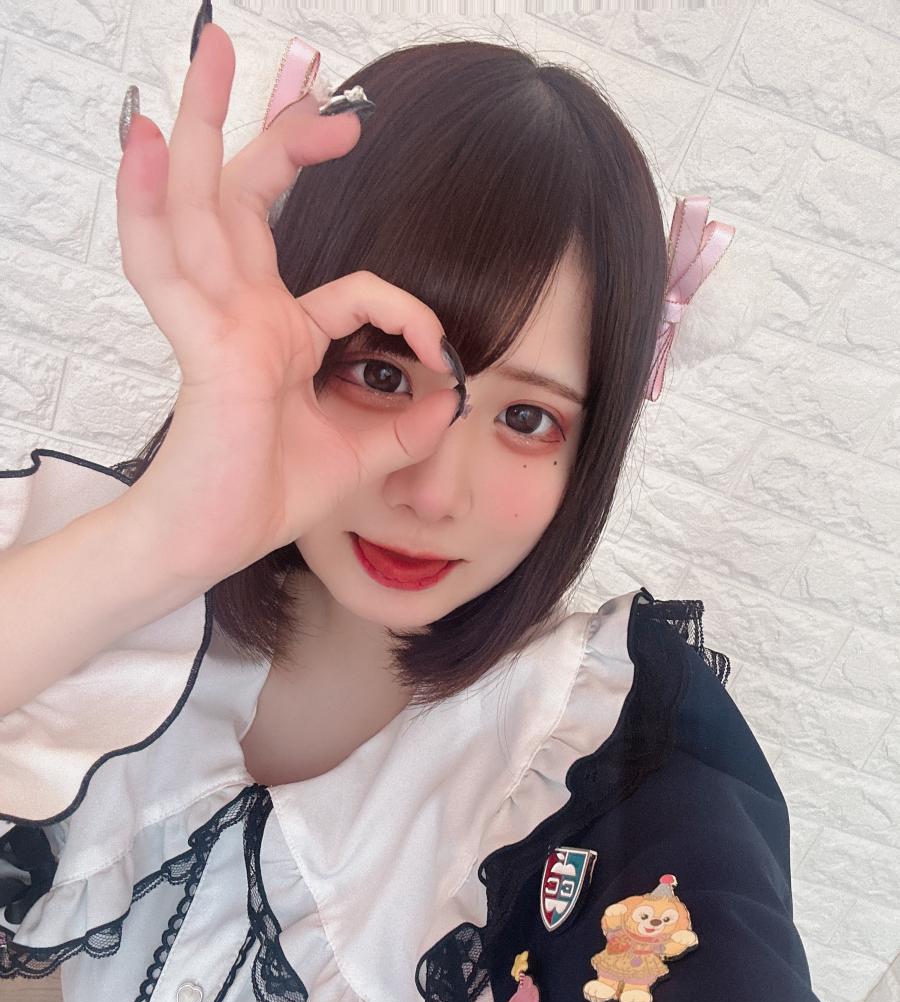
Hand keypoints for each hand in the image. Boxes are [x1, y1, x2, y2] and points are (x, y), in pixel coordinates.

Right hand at [114, 20, 460, 585]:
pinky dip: (149, 203)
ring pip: (203, 202)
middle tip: (293, 73)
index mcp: (282, 334)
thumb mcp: (360, 455)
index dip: (409, 308)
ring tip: (205, 50)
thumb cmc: (267, 497)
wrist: (213, 545)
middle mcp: (246, 312)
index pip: (355, 289)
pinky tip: (148, 140)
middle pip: (249, 197)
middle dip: (273, 129)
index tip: (441, 354)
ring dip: (202, 125)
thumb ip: (406, 426)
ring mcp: (218, 320)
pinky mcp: (203, 345)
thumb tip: (453, 398)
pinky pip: (167, 265)